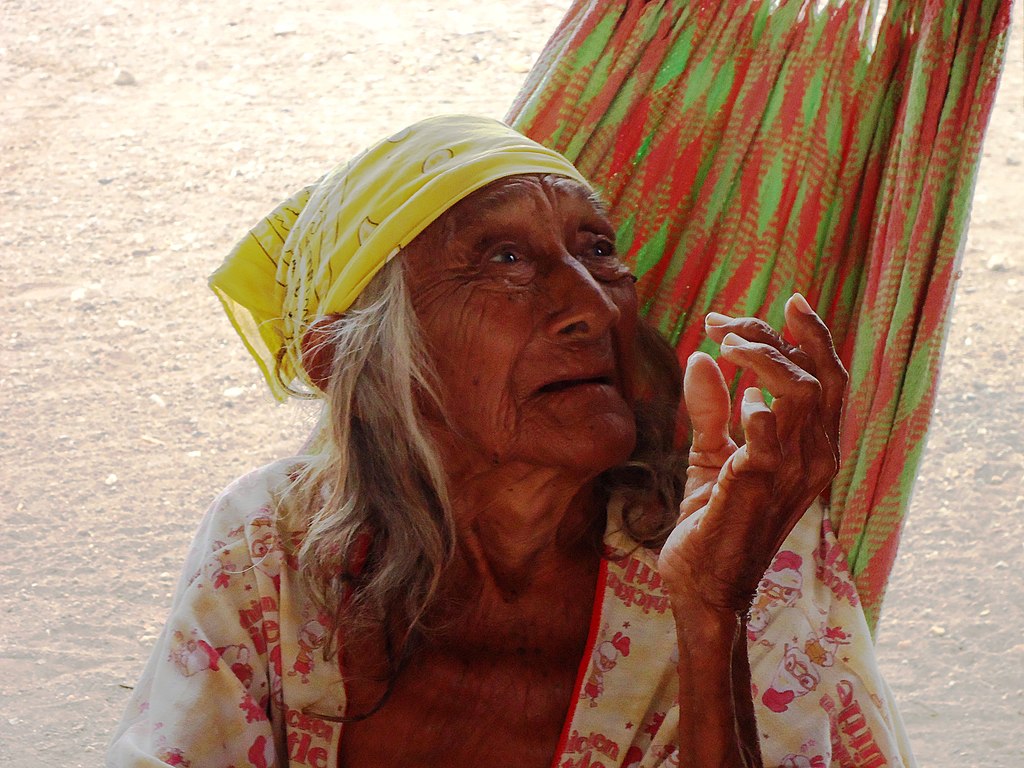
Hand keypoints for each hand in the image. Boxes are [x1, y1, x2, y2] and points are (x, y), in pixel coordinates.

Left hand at [657, 293, 846, 614]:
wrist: (702, 584)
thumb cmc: (714, 521)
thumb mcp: (711, 454)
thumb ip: (711, 408)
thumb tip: (701, 356)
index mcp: (812, 447)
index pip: (827, 377)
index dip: (805, 334)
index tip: (762, 308)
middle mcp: (815, 457)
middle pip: (823, 375)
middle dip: (781, 335)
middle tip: (725, 322)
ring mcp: (792, 474)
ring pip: (803, 391)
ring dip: (763, 356)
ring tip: (724, 342)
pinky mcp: (757, 488)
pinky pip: (769, 437)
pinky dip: (755, 407)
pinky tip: (734, 391)